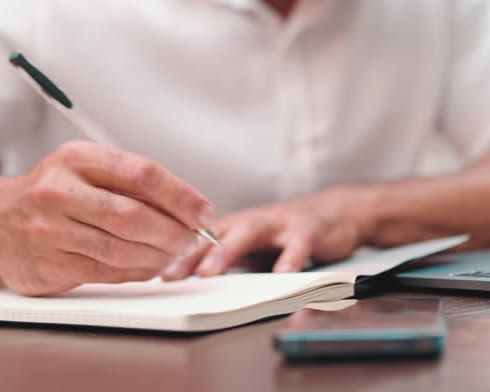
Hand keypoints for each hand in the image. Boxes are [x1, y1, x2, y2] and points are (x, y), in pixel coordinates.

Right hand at [0, 141, 213, 294]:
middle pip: (132, 214)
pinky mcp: (48, 264)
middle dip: (173, 231)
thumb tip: (187, 207)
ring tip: (176, 254)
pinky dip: (136, 271)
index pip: (140, 173)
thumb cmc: (50, 194)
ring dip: (158, 255)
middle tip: (193, 239)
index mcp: (75, 158)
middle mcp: (58, 191)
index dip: (180, 195)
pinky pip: (105, 271)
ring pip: (120, 248)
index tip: (203, 212)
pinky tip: (150, 266)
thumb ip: (128, 182)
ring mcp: (50, 230)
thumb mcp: (83, 169)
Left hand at [159, 187, 369, 278]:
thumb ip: (223, 258)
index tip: (153, 274)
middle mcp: (252, 221)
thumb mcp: (250, 244)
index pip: (200, 239)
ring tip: (210, 271)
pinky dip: (289, 259)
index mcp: (235, 226)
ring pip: (249, 233)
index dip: (175, 255)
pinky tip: (282, 275)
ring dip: (227, 250)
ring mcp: (279, 223)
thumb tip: (184, 276)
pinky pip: (297, 244)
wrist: (336, 211)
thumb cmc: (285, 231)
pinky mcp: (308, 230)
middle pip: (217, 233)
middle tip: (171, 273)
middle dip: (191, 253)